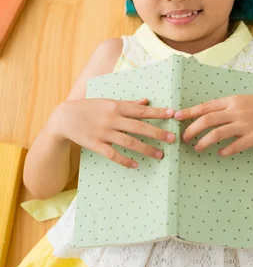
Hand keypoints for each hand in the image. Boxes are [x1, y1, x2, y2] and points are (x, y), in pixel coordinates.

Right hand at [51, 98, 175, 167]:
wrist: (64, 117)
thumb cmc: (89, 108)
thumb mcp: (107, 102)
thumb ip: (127, 103)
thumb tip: (145, 101)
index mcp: (116, 106)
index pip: (141, 110)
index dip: (158, 112)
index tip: (173, 114)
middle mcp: (111, 119)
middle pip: (138, 127)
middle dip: (157, 132)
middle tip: (172, 138)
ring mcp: (103, 132)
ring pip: (129, 142)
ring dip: (146, 149)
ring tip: (160, 155)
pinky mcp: (95, 144)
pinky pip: (113, 155)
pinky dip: (125, 160)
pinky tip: (136, 165)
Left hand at [174, 95, 252, 156]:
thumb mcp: (243, 100)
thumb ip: (226, 106)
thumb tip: (205, 113)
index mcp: (233, 100)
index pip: (206, 106)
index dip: (190, 112)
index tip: (177, 116)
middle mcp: (237, 111)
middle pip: (207, 120)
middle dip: (192, 129)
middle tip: (184, 137)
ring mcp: (245, 124)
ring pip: (218, 134)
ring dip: (204, 142)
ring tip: (197, 148)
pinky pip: (235, 145)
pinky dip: (225, 150)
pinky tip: (220, 153)